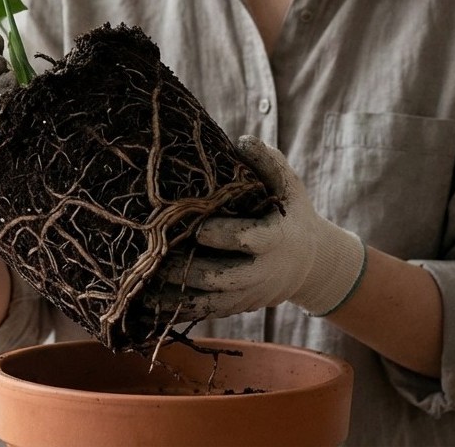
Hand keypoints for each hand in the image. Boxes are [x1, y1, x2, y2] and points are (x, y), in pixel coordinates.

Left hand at [156, 135, 366, 317]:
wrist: (311, 262)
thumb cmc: (291, 214)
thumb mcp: (289, 186)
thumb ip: (269, 163)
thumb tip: (242, 140)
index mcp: (275, 239)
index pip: (247, 240)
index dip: (222, 235)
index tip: (196, 226)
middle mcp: (262, 272)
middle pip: (222, 277)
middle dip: (188, 269)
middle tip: (157, 255)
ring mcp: (248, 294)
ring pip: (209, 302)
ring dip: (175, 296)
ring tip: (143, 286)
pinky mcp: (237, 307)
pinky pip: (204, 313)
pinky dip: (177, 311)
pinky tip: (148, 305)